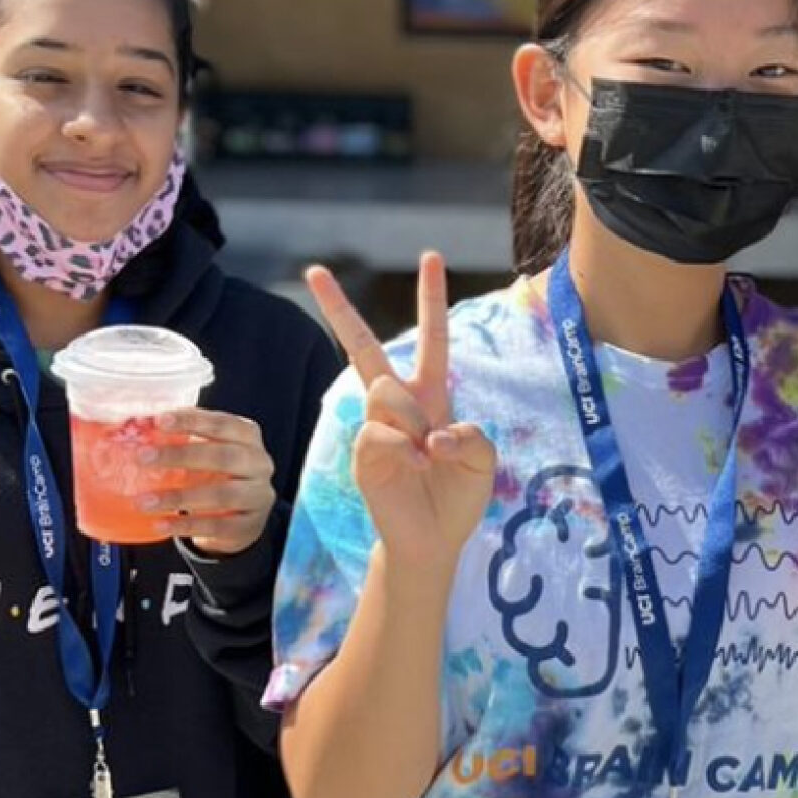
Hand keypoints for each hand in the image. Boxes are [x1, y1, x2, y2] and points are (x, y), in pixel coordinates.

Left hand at [133, 407, 275, 554]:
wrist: (246, 516)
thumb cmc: (219, 473)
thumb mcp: (209, 450)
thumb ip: (183, 438)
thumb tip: (140, 425)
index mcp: (248, 437)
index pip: (222, 423)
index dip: (192, 421)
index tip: (159, 420)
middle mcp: (259, 464)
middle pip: (223, 456)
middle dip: (181, 456)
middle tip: (142, 457)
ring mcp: (258, 496)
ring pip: (221, 495)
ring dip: (178, 497)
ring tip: (143, 501)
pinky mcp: (250, 526)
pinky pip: (217, 526)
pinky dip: (186, 525)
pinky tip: (160, 524)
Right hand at [305, 251, 495, 572]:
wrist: (434, 540)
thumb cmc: (458, 497)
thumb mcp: (484, 461)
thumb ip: (472, 438)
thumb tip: (431, 433)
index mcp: (431, 395)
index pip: (433, 339)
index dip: (431, 299)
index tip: (430, 257)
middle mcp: (398, 404)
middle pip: (363, 347)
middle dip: (338, 308)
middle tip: (314, 270)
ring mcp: (375, 426)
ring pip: (384, 391)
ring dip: (411, 419)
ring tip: (425, 452)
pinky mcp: (362, 453)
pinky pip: (377, 432)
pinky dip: (402, 449)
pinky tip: (412, 468)